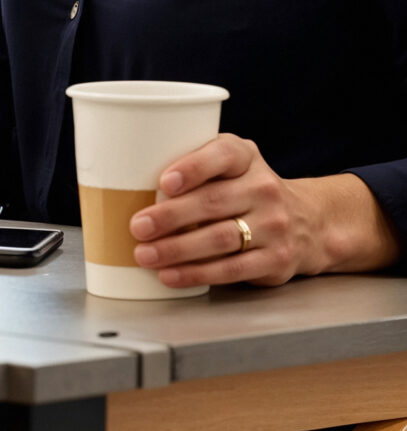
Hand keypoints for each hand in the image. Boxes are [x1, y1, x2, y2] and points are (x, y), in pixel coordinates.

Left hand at [132, 134, 398, 288]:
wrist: (307, 222)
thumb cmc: (246, 189)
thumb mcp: (229, 164)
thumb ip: (191, 165)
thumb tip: (124, 181)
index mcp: (246, 156)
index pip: (222, 155)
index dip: (193, 167)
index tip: (164, 182)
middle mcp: (264, 188)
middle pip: (213, 202)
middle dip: (171, 217)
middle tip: (137, 226)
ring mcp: (273, 225)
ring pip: (220, 239)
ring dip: (178, 250)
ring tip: (145, 254)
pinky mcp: (275, 259)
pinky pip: (231, 269)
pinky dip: (197, 274)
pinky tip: (170, 275)